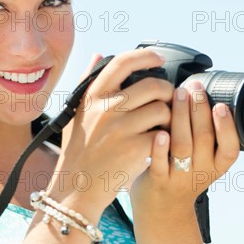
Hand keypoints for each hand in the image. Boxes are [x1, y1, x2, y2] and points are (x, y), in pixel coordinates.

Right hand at [48, 49, 173, 218]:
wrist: (77, 188)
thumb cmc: (78, 151)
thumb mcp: (76, 113)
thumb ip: (87, 82)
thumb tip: (97, 54)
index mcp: (93, 97)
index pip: (122, 62)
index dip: (146, 56)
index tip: (159, 58)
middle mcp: (106, 109)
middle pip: (152, 86)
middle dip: (167, 91)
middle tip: (167, 100)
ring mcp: (120, 129)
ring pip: (162, 110)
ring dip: (168, 117)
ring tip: (161, 125)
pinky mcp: (135, 149)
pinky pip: (163, 134)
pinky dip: (165, 138)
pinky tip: (158, 144)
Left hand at [130, 80, 239, 217]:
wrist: (163, 210)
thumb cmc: (181, 174)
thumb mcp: (203, 159)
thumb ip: (204, 132)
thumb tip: (198, 91)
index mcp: (216, 166)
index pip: (230, 148)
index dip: (227, 127)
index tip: (221, 105)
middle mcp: (201, 172)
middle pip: (204, 138)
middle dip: (200, 109)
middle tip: (194, 86)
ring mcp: (179, 177)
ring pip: (183, 146)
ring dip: (181, 117)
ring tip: (178, 95)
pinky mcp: (158, 181)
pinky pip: (160, 163)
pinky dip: (161, 147)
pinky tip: (160, 131)